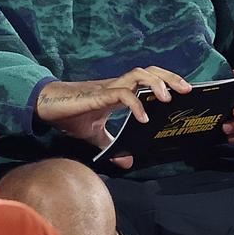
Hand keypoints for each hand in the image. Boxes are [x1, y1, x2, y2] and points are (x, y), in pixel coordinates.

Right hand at [38, 67, 191, 167]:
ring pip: (138, 75)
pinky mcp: (99, 95)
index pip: (148, 78)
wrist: (46, 106)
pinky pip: (122, 94)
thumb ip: (111, 145)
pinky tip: (143, 118)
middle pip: (149, 71)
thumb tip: (126, 163)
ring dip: (156, 84)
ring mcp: (108, 88)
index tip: (184, 92)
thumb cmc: (69, 115)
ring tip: (168, 98)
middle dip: (170, 77)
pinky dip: (136, 104)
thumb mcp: (95, 135)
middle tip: (188, 90)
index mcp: (119, 91)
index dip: (167, 81)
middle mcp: (117, 85)